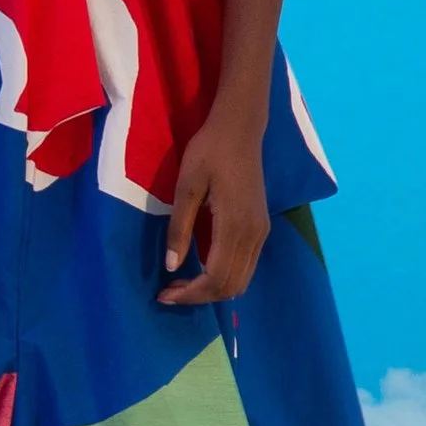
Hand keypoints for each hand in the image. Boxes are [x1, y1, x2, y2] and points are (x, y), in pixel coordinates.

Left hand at [158, 115, 270, 306]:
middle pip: (231, 286)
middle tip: (170, 292)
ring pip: (241, 280)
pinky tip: (201, 269)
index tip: (164, 294)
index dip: (190, 293)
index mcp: (234, 225)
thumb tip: (171, 266)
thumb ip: (180, 228)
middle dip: (199, 297)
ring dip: (213, 290)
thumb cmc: (209, 151)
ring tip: (182, 283)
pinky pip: (246, 266)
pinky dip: (225, 277)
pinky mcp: (261, 227)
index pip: (216, 278)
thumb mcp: (186, 187)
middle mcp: (253, 235)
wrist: (240, 128)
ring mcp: (261, 232)